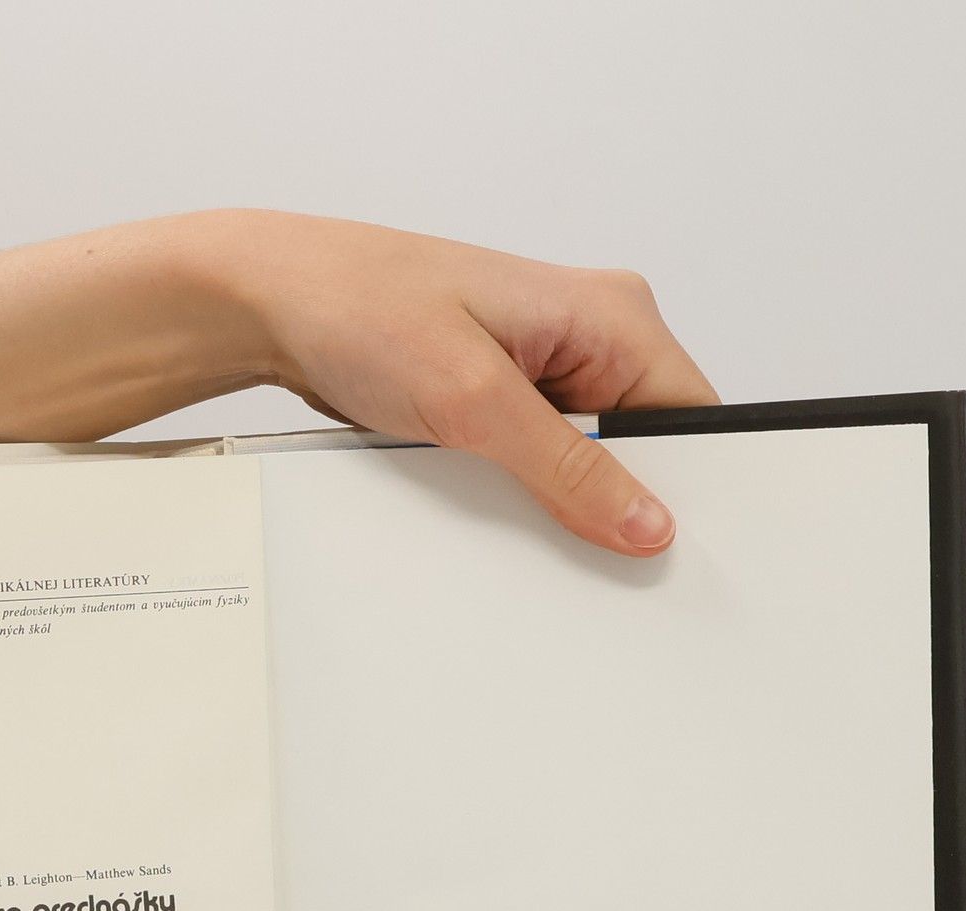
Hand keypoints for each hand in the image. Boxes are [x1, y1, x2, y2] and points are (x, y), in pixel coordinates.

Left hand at [203, 210, 718, 555]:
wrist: (273, 305)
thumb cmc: (362, 307)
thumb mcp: (473, 400)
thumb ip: (567, 470)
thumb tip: (646, 522)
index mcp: (612, 313)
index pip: (692, 417)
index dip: (685, 489)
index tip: (661, 551)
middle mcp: (590, 334)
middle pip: (641, 447)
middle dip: (613, 500)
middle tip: (575, 544)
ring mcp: (545, 367)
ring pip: (586, 462)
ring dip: (556, 499)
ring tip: (510, 505)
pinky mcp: (501, 396)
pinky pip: (537, 461)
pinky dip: (518, 491)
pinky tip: (488, 501)